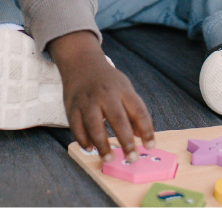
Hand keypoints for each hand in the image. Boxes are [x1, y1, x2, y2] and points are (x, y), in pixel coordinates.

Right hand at [47, 30, 155, 162]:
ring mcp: (87, 100)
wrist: (81, 63)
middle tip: (131, 158)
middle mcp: (105, 94)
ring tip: (108, 158)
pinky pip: (76, 126)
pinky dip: (83, 139)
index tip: (150, 146)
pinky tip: (90, 148)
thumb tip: (142, 137)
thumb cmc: (108, 81)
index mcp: (123, 90)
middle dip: (126, 141)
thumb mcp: (125, 90)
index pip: (139, 111)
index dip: (147, 130)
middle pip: (118, 119)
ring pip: (94, 125)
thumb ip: (134, 112)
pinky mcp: (72, 106)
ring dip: (102, 144)